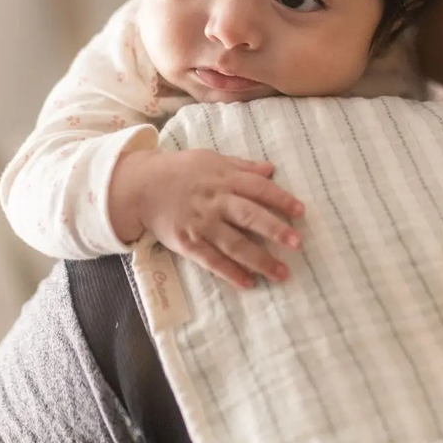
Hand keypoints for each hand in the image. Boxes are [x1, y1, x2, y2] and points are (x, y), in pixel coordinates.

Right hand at [108, 149, 302, 287]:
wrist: (141, 186)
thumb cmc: (181, 170)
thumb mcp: (211, 159)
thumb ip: (242, 166)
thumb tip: (271, 169)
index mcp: (223, 178)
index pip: (257, 188)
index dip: (280, 199)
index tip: (301, 211)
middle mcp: (214, 201)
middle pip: (249, 216)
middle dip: (274, 229)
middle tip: (297, 243)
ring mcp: (201, 224)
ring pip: (234, 244)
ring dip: (259, 260)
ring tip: (282, 273)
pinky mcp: (188, 243)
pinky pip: (212, 261)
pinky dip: (231, 273)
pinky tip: (249, 283)